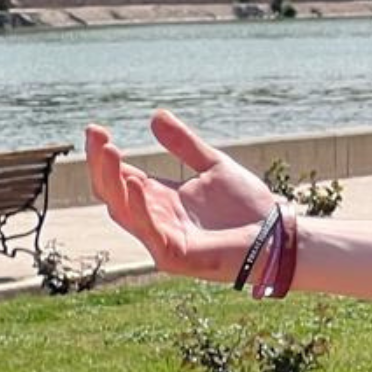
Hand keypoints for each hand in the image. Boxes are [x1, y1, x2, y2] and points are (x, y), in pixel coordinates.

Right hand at [85, 109, 280, 282]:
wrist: (276, 235)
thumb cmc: (246, 206)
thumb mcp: (213, 165)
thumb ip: (184, 145)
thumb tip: (155, 115)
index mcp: (160, 199)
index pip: (121, 176)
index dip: (105, 155)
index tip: (95, 129)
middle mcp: (155, 219)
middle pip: (114, 193)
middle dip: (102, 165)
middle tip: (96, 136)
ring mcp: (161, 239)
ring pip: (124, 211)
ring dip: (113, 182)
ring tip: (109, 152)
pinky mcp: (174, 256)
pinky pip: (150, 232)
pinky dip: (141, 208)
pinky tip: (137, 184)